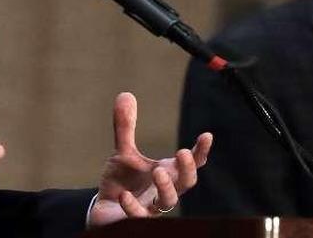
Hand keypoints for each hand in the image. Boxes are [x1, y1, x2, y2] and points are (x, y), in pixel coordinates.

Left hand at [88, 92, 211, 225]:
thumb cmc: (123, 182)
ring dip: (166, 187)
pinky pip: (140, 216)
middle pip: (186, 183)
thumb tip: (125, 94)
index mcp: (168, 172)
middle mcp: (164, 190)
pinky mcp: (135, 219)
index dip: (200, 151)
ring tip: (158, 171)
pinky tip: (125, 196)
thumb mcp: (124, 153)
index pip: (191, 163)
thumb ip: (126, 127)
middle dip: (188, 169)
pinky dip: (134, 207)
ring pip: (169, 201)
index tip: (207, 135)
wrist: (105, 209)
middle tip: (182, 153)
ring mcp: (152, 207)